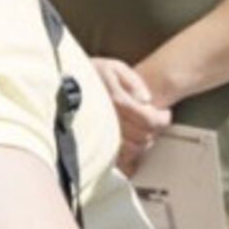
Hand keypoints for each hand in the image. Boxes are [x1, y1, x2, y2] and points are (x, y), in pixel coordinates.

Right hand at [92, 57, 171, 172]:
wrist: (63, 86)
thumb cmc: (92, 75)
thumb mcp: (114, 68)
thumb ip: (133, 82)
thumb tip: (146, 100)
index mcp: (115, 101)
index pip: (149, 120)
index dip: (162, 119)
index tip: (165, 114)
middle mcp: (108, 120)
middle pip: (143, 137)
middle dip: (155, 130)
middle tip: (156, 122)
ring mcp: (100, 136)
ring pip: (133, 151)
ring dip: (144, 143)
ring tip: (144, 131)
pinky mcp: (95, 147)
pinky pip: (118, 161)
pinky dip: (130, 157)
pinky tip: (131, 144)